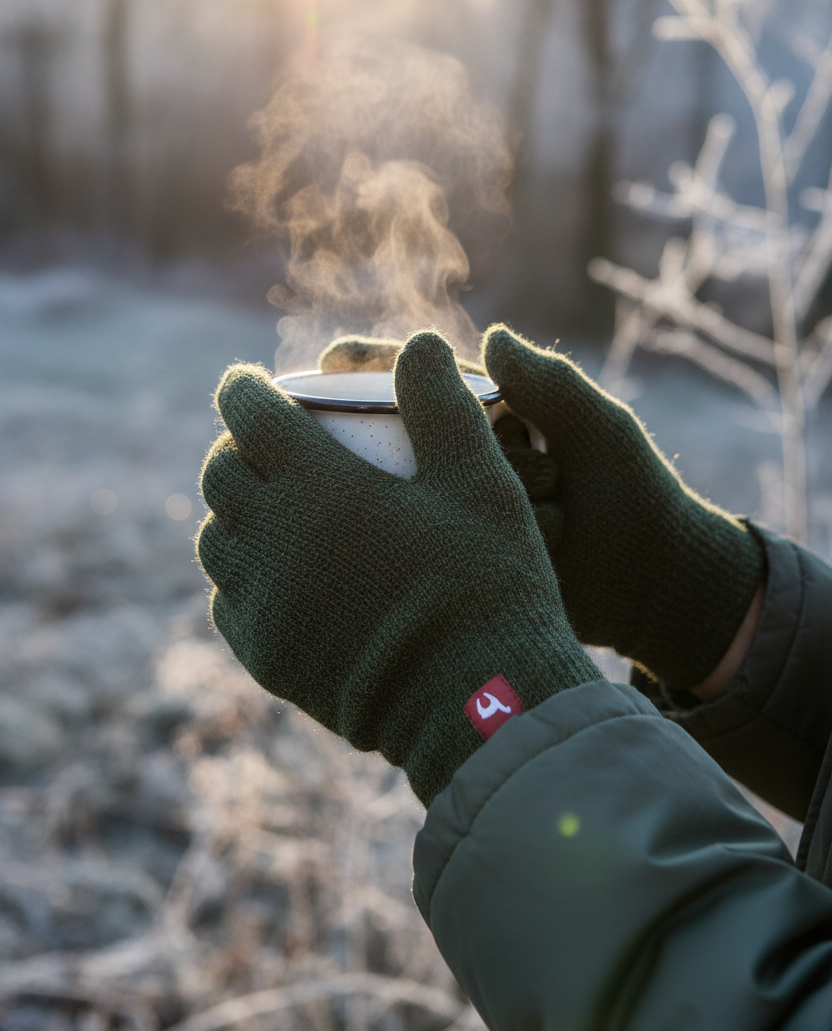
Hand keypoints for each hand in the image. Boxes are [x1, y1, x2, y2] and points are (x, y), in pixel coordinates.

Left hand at [198, 332, 599, 805]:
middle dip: (231, 448)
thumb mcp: (481, 480)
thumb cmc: (487, 582)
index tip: (248, 382)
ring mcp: (263, 605)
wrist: (480, 704)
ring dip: (230, 513)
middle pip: (220, 477)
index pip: (250, 417)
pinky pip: (229, 603)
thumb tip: (419, 341)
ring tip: (265, 507)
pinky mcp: (267, 657)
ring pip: (215, 542)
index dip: (242, 389)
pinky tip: (276, 575)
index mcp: (318, 487)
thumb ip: (442, 405)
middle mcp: (272, 541)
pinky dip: (240, 576)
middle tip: (260, 444)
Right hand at [483, 326, 764, 689]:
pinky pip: (464, 547)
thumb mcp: (597, 427)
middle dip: (509, 464)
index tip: (520, 428)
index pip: (453, 396)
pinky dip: (504, 546)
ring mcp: (474, 515)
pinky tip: (547, 549)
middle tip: (557, 479)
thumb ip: (548, 381)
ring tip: (559, 516)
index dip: (475, 410)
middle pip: (448, 449)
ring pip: (453, 497)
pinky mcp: (477, 562)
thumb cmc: (634, 490)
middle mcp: (480, 464)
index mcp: (504, 421)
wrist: (658, 580)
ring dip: (508, 506)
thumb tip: (493, 337)